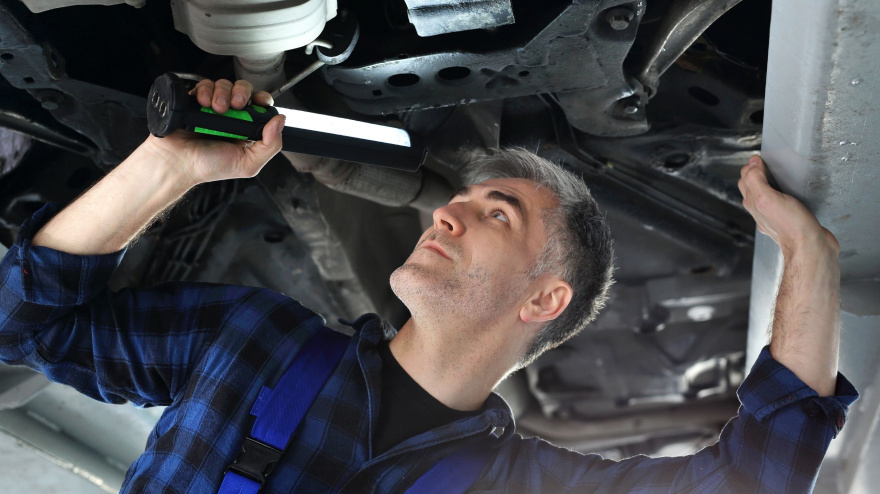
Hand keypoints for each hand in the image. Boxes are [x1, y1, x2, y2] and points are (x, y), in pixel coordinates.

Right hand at [143, 79, 286, 184]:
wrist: (177, 162)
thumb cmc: (209, 166)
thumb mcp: (247, 163)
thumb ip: (270, 145)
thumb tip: (280, 121)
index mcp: (247, 128)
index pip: (261, 105)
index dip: (263, 99)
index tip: (259, 102)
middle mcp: (232, 116)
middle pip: (244, 89)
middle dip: (242, 93)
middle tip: (235, 105)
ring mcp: (213, 106)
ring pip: (225, 85)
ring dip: (222, 93)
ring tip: (215, 109)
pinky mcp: (196, 100)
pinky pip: (205, 84)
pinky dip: (205, 90)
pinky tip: (203, 104)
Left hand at [738, 156, 838, 257]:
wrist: (811, 249)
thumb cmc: (791, 226)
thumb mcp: (768, 198)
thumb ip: (756, 180)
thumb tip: (752, 163)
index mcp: (754, 204)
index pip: (745, 179)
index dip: (752, 166)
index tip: (763, 158)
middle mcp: (761, 211)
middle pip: (753, 186)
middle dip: (756, 173)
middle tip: (767, 162)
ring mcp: (775, 216)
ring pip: (767, 195)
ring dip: (769, 183)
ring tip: (778, 174)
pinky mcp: (791, 220)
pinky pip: (783, 203)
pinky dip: (784, 194)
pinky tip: (792, 192)